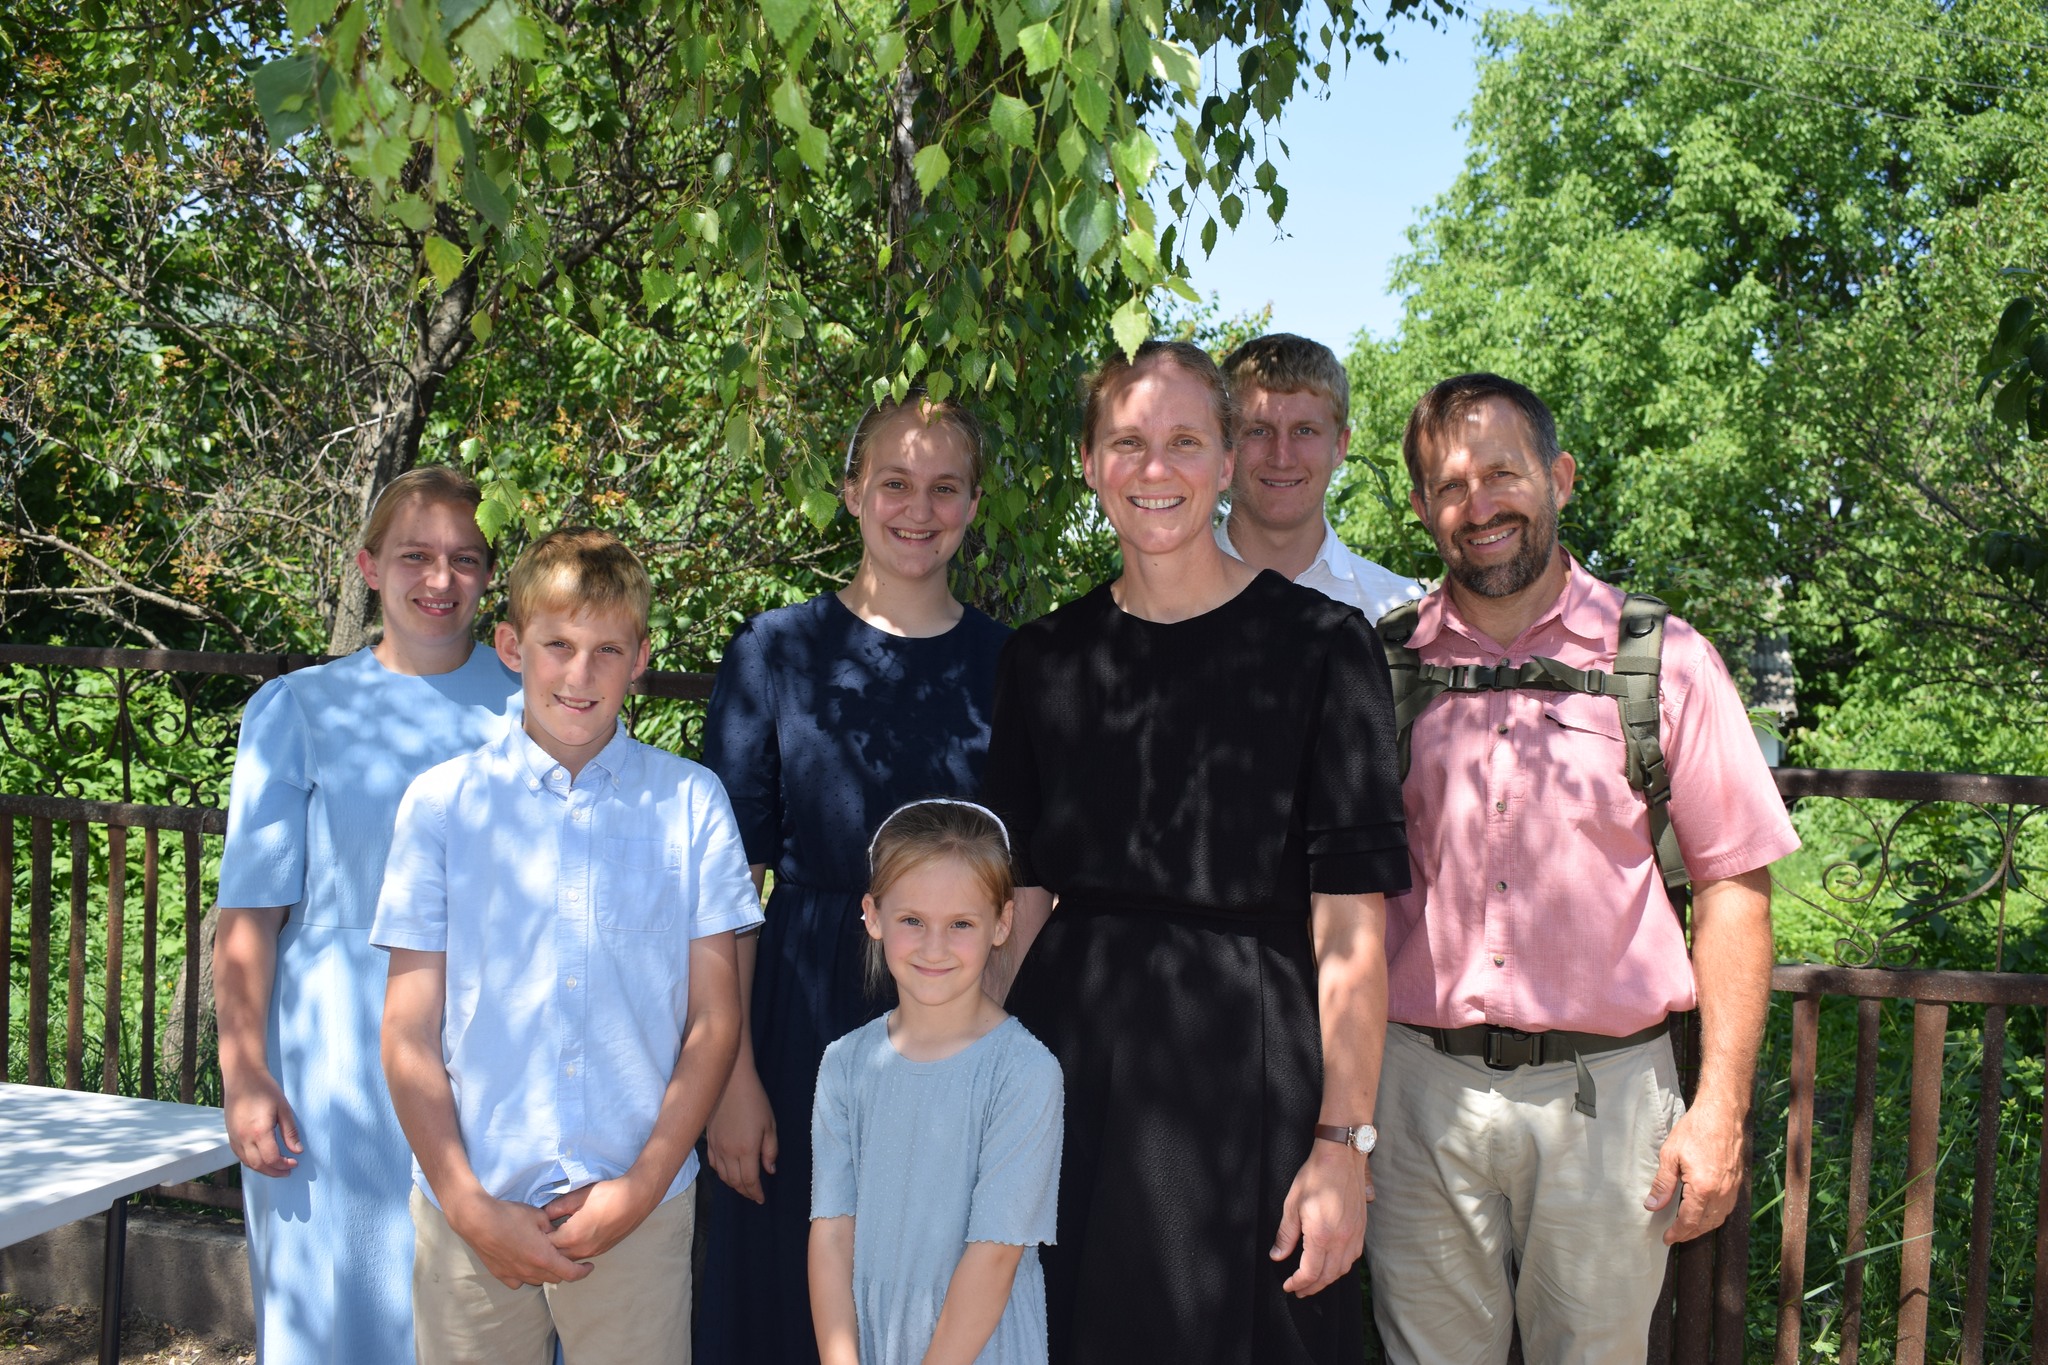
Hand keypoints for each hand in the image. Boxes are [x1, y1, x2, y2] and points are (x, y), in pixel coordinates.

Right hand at [222, 1069, 302, 1176]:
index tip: (294, 1162)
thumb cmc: (265, 1089)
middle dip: (274, 1171)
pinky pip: (240, 1155)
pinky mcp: (230, 1135)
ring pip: (247, 1163)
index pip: (271, 1159)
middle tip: (287, 1170)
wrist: (242, 1077)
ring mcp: (234, 1137)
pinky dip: (251, 1162)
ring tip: (277, 1167)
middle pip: (258, 1165)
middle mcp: (243, 1138)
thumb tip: (297, 1151)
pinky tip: (262, 1159)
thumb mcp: (284, 1109)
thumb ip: (290, 1132)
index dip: (283, 1165)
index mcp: (259, 1131)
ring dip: (263, 1169)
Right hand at [444, 1189, 594, 1288]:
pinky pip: (519, 1281)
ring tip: (546, 1258)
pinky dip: (526, 1275)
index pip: (570, 1274)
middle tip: (567, 1257)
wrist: (478, 1221)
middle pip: (555, 1278)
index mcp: (544, 1258)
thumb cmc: (510, 1215)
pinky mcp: (500, 1275)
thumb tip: (556, 1233)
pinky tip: (525, 1263)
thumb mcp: (538, 1216)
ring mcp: (515, 1275)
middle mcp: (531, 1272)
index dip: (583, 1272)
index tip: (589, 1267)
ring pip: (538, 1281)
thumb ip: (552, 1229)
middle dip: (564, 1270)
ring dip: (546, 1272)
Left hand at [543, 1177, 659, 1261]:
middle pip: (555, 1257)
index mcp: (572, 1236)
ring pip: (568, 1259)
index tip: (535, 1227)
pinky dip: (572, 1251)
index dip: (538, 1236)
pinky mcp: (602, 1250)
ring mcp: (593, 1252)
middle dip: (547, 1247)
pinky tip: (572, 1238)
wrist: (636, 1199)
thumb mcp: (579, 1196)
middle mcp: (581, 1250)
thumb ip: (558, 1206)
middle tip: (542, 1233)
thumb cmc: (608, 1194)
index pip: (545, 1244)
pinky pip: (581, 1256)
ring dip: (560, 1251)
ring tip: (556, 1236)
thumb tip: (543, 1214)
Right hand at [707, 1063, 777, 1203]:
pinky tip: (727, 1172)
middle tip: (753, 1195)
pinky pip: (713, 1164)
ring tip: (742, 1187)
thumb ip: (770, 1150)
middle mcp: (728, 1152)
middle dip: (745, 1191)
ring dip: (733, 1184)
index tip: (761, 1198)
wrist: (729, 1081)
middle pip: (734, 1182)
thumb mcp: (769, 1125)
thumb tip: (770, 1170)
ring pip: (722, 1175)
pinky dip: (720, 1173)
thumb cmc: (754, 1100)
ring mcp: (716, 1146)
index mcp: (746, 1150)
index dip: (755, 1192)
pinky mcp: (708, 1139)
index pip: (749, 1181)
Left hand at [1271, 1141, 1373, 1296]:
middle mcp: (1342, 1239)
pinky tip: (1332, 1264)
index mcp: (1322, 1235)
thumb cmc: (1315, 1177)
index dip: (1298, 1283)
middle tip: (1299, 1290)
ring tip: (1314, 1281)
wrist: (1341, 1157)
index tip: (1289, 1286)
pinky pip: (1353, 1256)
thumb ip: (1285, 1235)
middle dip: (1313, 1287)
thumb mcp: (1292, 1205)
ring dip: (1328, 1279)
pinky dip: (1341, 1266)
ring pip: (1343, 1269)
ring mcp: (1355, 1234)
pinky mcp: (1361, 1228)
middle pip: (1328, 1276)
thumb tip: (1277, 1256)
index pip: (1310, 1272)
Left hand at [1645, 1097, 1744, 1243]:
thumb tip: (1652, 1205)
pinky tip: (1705, 1212)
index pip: (1689, 1221)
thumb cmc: (1696, 1131)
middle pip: (1705, 1224)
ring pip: (1718, 1218)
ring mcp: (1732, 1189)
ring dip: (1703, 1227)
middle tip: (1674, 1236)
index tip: (1666, 1238)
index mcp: (1703, 1189)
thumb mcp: (1670, 1156)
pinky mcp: (1737, 1182)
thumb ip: (1662, 1184)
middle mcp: (1721, 1193)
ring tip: (1688, 1228)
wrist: (1722, 1114)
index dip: (1677, 1233)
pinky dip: (1714, 1215)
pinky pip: (1727, 1207)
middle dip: (1689, 1233)